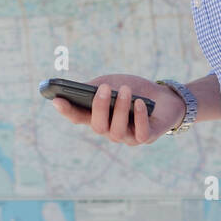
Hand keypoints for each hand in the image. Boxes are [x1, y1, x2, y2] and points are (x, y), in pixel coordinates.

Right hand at [50, 74, 183, 145]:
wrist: (163, 96)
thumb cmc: (133, 89)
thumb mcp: (112, 82)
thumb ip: (96, 87)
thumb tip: (84, 89)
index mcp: (98, 116)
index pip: (78, 117)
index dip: (66, 111)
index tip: (57, 100)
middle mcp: (109, 130)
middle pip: (97, 126)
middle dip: (99, 108)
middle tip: (103, 88)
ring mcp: (127, 136)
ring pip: (116, 131)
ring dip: (120, 109)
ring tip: (124, 90)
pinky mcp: (146, 137)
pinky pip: (140, 133)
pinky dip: (139, 117)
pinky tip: (140, 103)